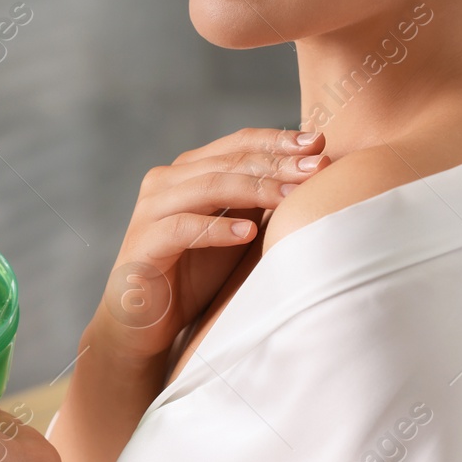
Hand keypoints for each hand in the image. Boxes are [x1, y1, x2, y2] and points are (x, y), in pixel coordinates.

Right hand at [93, 127, 329, 363]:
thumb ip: (256, 202)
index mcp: (187, 171)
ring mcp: (151, 209)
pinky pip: (183, 227)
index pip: (237, 144)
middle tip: (317, 167)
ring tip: (293, 195)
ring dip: (256, 189)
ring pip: (209, 186)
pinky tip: (247, 233)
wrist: (144, 321)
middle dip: (276, 163)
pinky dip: (217, 228)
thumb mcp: (233, 231)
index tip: (319, 144)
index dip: (277, 140)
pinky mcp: (143, 242)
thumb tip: (308, 173)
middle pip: (228, 162)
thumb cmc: (192, 276)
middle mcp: (166, 181)